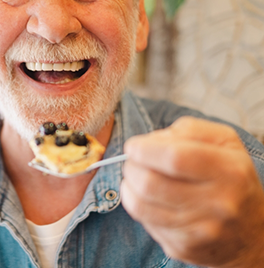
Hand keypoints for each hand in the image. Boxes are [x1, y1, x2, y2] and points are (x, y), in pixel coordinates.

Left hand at [120, 116, 263, 266]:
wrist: (251, 232)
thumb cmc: (230, 177)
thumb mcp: (224, 142)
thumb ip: (189, 130)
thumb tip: (150, 141)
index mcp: (229, 171)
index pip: (175, 158)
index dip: (144, 149)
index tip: (132, 146)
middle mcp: (218, 204)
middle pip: (151, 184)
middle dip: (131, 167)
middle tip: (132, 161)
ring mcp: (200, 231)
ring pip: (141, 206)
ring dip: (128, 186)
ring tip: (135, 177)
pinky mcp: (184, 247)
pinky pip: (145, 222)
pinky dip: (138, 205)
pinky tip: (148, 198)